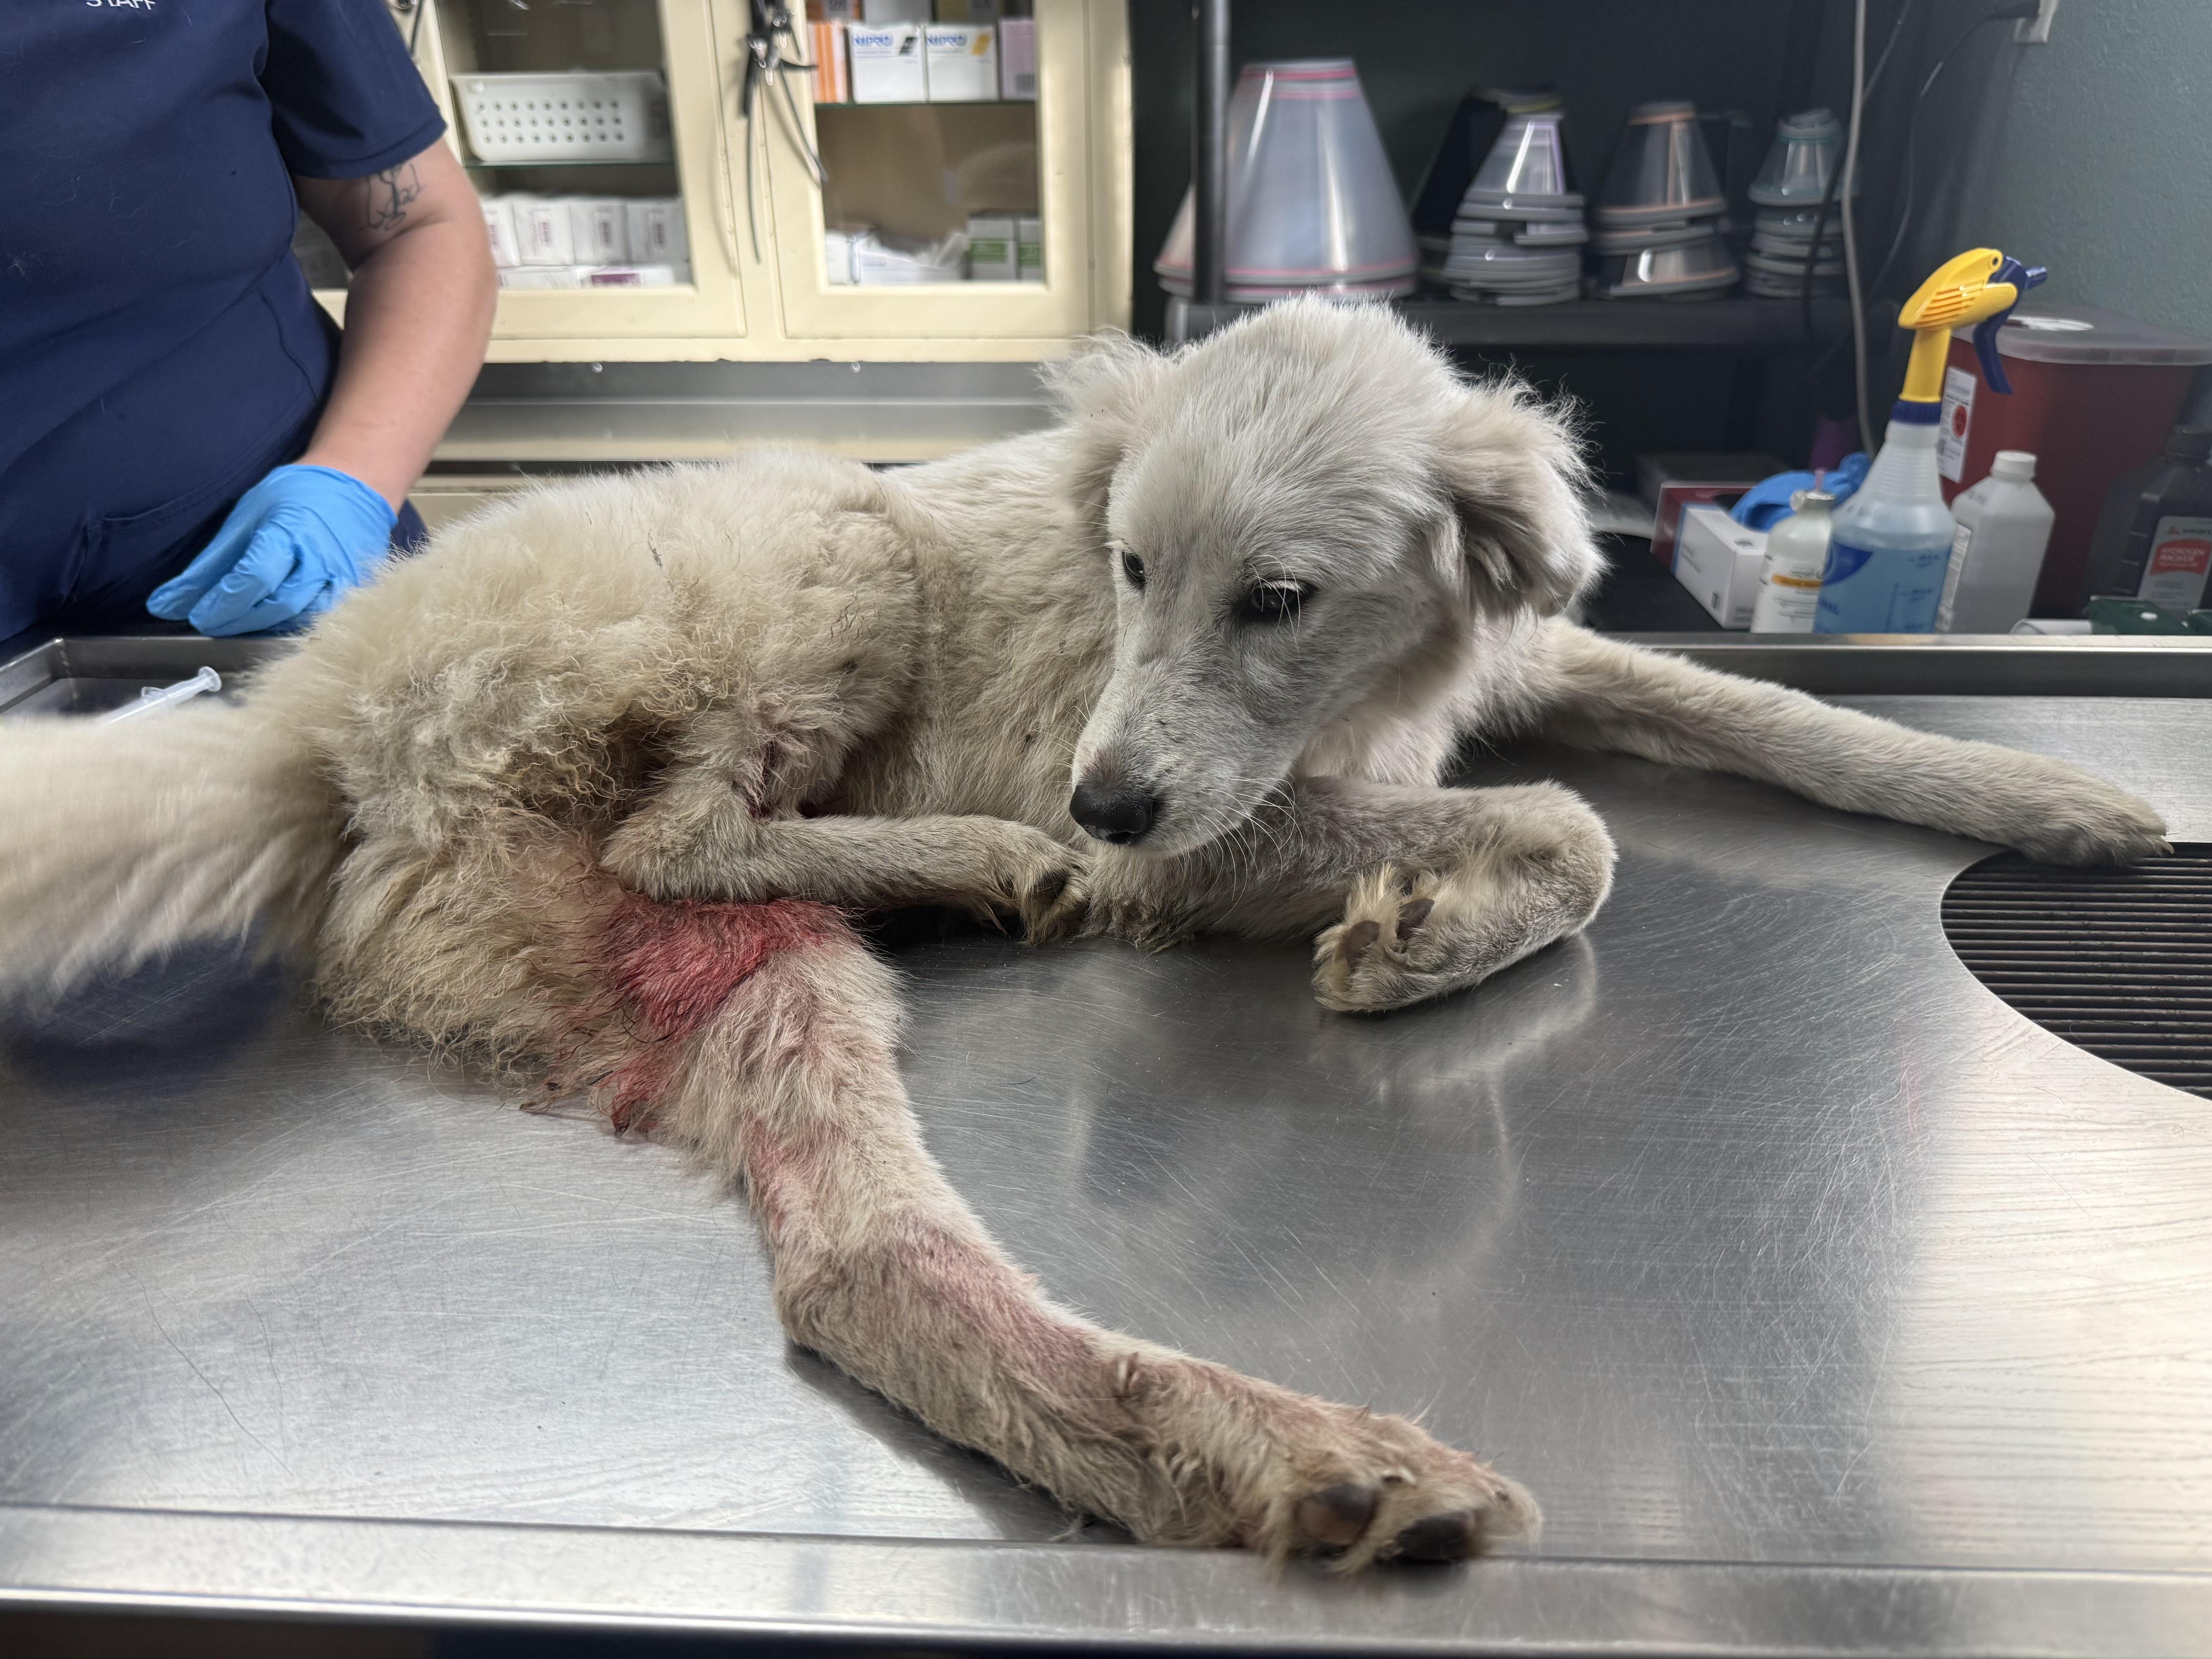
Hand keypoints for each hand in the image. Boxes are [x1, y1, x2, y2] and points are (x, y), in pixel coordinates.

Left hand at [147, 464, 395, 634]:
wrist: (355, 486)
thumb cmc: (296, 496)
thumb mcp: (245, 518)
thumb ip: (210, 565)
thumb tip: (167, 604)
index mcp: (291, 532)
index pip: (254, 577)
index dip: (222, 602)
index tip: (197, 616)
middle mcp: (322, 559)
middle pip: (279, 605)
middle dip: (239, 620)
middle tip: (211, 623)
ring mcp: (346, 578)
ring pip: (304, 619)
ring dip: (266, 627)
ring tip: (239, 623)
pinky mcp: (357, 592)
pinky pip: (325, 620)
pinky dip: (295, 626)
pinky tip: (274, 622)